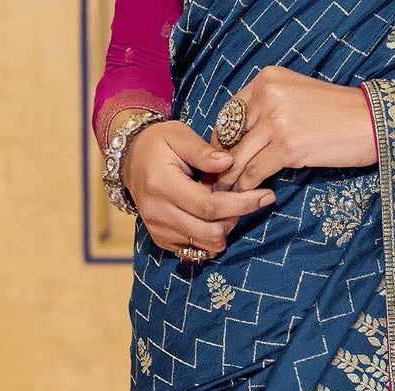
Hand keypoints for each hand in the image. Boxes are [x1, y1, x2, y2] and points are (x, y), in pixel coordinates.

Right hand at [119, 120, 275, 258]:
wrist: (129, 158)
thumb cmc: (159, 143)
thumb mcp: (179, 135)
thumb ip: (205, 151)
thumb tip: (230, 163)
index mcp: (162, 184)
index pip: (210, 206)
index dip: (241, 204)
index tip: (265, 196)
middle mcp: (158, 212)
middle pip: (211, 232)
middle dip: (234, 219)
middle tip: (242, 201)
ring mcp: (158, 230)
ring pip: (206, 246)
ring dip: (224, 230)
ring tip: (224, 207)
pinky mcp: (162, 240)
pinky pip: (196, 251)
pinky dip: (210, 238)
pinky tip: (210, 218)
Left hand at [210, 68, 375, 191]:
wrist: (370, 121)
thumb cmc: (338, 113)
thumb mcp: (297, 96)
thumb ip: (270, 107)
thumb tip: (247, 135)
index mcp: (266, 79)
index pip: (231, 112)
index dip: (220, 139)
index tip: (218, 157)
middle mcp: (267, 95)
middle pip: (231, 134)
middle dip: (220, 161)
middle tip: (213, 180)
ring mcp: (276, 121)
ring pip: (240, 155)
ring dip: (230, 178)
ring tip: (224, 193)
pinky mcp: (288, 146)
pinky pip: (257, 169)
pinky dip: (248, 185)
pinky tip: (246, 194)